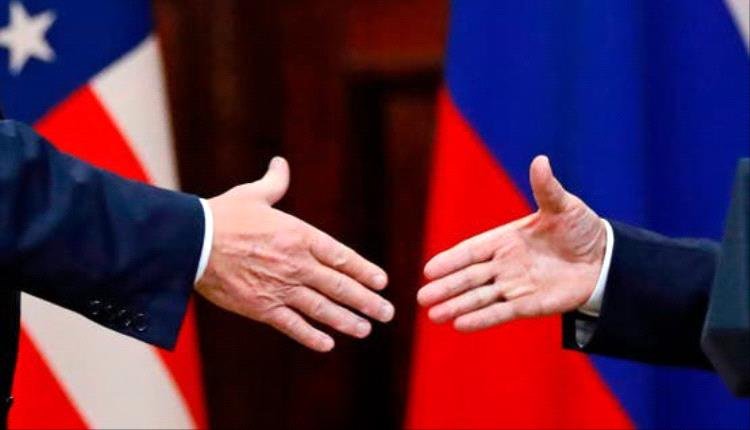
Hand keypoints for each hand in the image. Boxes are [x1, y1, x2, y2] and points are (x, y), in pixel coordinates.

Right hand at [196, 157, 392, 351]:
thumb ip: (274, 183)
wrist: (192, 242)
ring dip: (347, 321)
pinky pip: (293, 326)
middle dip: (367, 301)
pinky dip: (311, 336)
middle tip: (386, 312)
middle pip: (340, 286)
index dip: (364, 271)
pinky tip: (327, 344)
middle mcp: (297, 264)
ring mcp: (281, 288)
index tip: (382, 282)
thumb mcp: (253, 195)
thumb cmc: (222, 215)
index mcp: (300, 236)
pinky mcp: (261, 307)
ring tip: (365, 329)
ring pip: (322, 309)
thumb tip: (280, 164)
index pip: (342, 257)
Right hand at [417, 155, 605, 330]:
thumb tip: (540, 161)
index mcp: (506, 239)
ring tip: (433, 316)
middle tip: (421, 298)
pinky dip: (481, 319)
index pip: (472, 251)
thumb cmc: (582, 229)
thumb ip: (546, 189)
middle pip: (469, 278)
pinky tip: (460, 325)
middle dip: (446, 288)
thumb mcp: (564, 206)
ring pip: (480, 298)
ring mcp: (515, 285)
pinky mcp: (529, 304)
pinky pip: (501, 312)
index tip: (429, 270)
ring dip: (457, 306)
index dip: (451, 260)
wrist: (606, 260)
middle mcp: (505, 264)